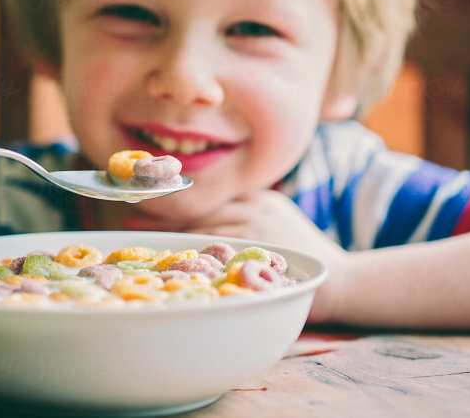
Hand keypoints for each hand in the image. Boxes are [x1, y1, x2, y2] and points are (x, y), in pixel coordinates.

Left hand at [125, 190, 347, 322]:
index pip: (208, 192)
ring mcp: (257, 222)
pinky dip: (191, 246)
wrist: (338, 277)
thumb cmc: (300, 253)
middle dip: (164, 210)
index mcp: (257, 196)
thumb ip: (242, 214)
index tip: (144, 197)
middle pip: (200, 204)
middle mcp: (255, 203)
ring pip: (203, 221)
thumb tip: (200, 219)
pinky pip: (216, 242)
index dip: (174, 196)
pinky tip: (171, 251)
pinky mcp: (259, 244)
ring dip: (171, 228)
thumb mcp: (274, 220)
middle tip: (131, 213)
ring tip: (139, 231)